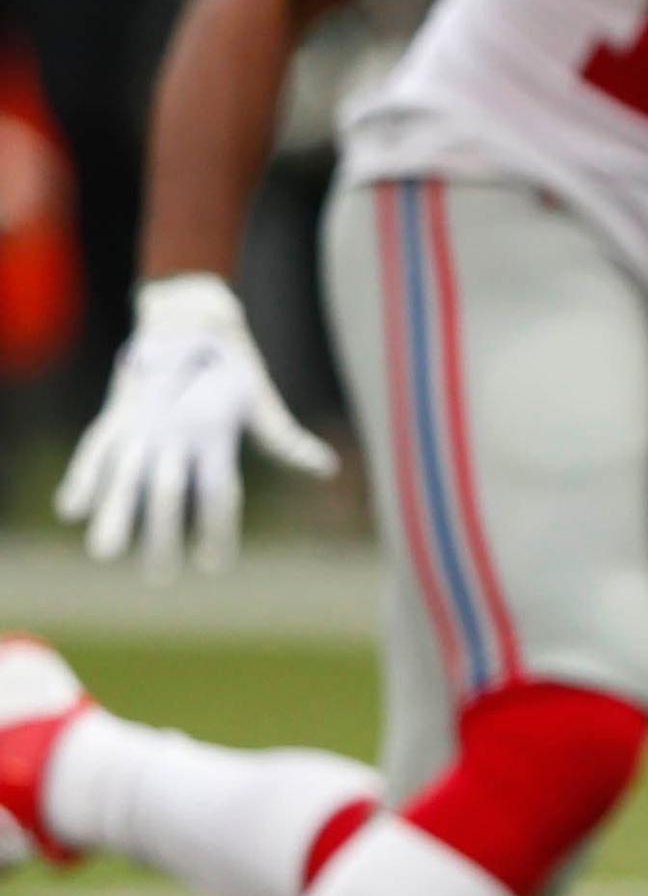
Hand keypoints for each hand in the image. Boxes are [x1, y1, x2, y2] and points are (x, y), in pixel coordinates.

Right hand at [56, 274, 338, 576]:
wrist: (188, 317)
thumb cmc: (231, 365)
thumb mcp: (259, 398)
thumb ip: (284, 439)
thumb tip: (328, 468)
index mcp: (215, 431)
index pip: (217, 492)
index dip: (216, 531)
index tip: (214, 566)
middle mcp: (176, 429)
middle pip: (166, 491)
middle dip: (160, 536)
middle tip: (159, 578)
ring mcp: (143, 421)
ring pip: (125, 473)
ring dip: (114, 514)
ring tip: (105, 555)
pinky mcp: (117, 413)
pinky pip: (96, 448)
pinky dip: (82, 477)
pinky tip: (70, 511)